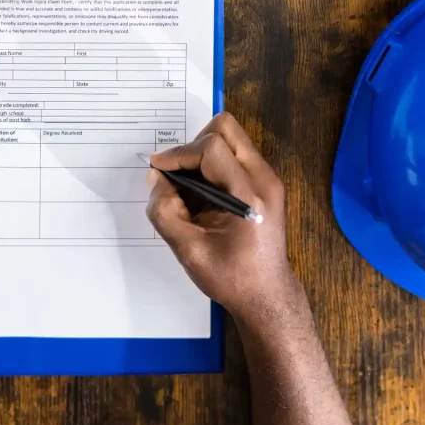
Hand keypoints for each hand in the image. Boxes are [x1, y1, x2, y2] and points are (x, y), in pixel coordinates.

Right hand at [146, 112, 297, 320]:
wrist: (267, 295)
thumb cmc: (232, 278)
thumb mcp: (188, 250)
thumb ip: (165, 211)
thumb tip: (156, 179)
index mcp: (250, 196)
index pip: (211, 149)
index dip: (179, 154)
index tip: (158, 169)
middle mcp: (264, 179)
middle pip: (226, 128)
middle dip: (194, 145)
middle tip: (177, 174)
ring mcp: (268, 178)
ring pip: (231, 138)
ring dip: (202, 154)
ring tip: (188, 188)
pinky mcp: (265, 183)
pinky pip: (235, 155)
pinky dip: (212, 164)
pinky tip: (202, 195)